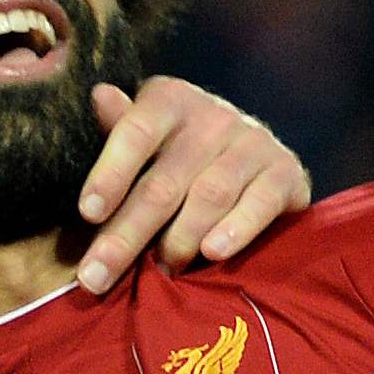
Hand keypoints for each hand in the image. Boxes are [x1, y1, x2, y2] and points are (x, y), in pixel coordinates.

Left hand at [72, 80, 311, 293]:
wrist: (257, 159)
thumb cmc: (183, 155)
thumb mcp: (149, 140)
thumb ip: (121, 129)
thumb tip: (99, 96)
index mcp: (170, 101)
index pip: (135, 133)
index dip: (110, 173)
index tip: (87, 214)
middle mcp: (213, 115)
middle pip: (164, 181)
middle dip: (127, 235)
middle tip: (97, 277)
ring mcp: (253, 141)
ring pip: (209, 195)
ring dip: (179, 240)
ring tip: (160, 274)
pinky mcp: (285, 170)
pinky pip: (259, 203)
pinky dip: (236, 229)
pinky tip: (212, 254)